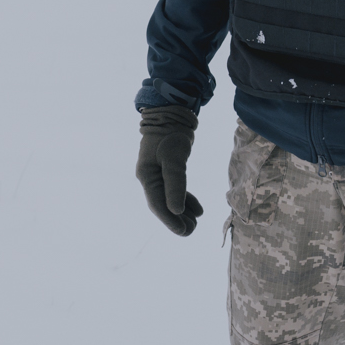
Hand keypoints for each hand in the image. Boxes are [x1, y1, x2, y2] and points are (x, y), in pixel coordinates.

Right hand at [136, 106, 202, 235]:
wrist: (171, 112)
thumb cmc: (171, 133)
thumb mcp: (174, 158)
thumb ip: (176, 184)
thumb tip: (177, 211)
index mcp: (146, 176)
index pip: (158, 204)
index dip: (170, 220)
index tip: (184, 231)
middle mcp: (149, 177)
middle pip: (162, 204)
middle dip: (177, 219)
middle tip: (192, 230)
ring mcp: (157, 173)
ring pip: (169, 198)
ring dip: (182, 211)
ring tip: (196, 223)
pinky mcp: (166, 169)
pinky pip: (174, 189)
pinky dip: (185, 199)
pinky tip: (198, 209)